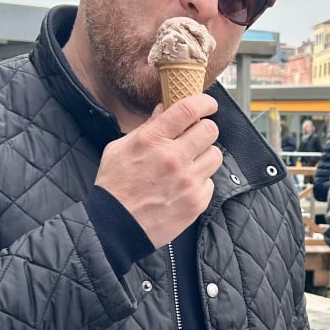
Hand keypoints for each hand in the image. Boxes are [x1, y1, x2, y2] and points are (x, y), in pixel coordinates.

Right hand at [94, 94, 221, 246]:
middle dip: (205, 130)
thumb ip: (146, 128)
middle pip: (210, 130)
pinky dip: (200, 182)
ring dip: (204, 156)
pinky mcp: (197, 201)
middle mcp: (174, 158)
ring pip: (215, 155)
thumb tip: (164, 110)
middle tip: (196, 136)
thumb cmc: (114, 186)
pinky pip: (210, 182)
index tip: (208, 105)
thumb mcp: (120, 148)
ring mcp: (188, 181)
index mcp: (153, 140)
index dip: (204, 103)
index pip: (189, 109)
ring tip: (189, 163)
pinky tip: (184, 186)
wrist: (115, 227)